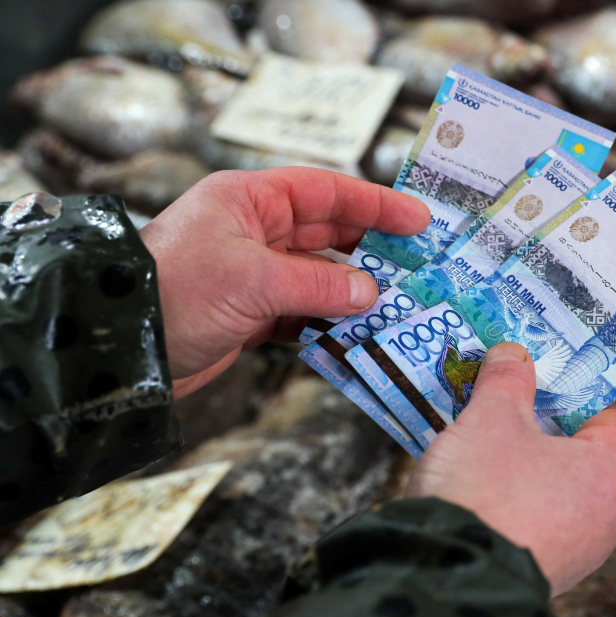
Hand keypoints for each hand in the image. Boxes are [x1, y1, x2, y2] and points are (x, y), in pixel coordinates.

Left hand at [139, 168, 429, 397]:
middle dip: (372, 249)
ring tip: (398, 305)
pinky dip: (330, 324)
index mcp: (248, 200)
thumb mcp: (251, 281)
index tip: (419, 220)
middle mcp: (253, 231)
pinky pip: (304, 312)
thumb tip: (371, 293)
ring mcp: (253, 274)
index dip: (375, 203)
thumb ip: (318, 284)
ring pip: (320, 276)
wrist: (122, 351)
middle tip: (419, 266)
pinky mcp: (250, 314)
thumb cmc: (174, 293)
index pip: (325, 191)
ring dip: (354, 292)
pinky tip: (358, 334)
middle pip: (328, 232)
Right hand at [406, 342, 615, 595]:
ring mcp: (578, 555)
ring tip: (484, 453)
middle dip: (544, 434)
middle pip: (582, 458)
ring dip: (527, 474)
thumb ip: (507, 380)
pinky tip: (479, 498)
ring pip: (558, 496)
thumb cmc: (485, 492)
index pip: (609, 420)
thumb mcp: (492, 418)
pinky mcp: (546, 578)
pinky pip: (537, 529)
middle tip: (508, 412)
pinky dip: (515, 510)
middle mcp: (605, 519)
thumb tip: (513, 354)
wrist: (450, 581)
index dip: (575, 395)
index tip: (543, 382)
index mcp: (609, 474)